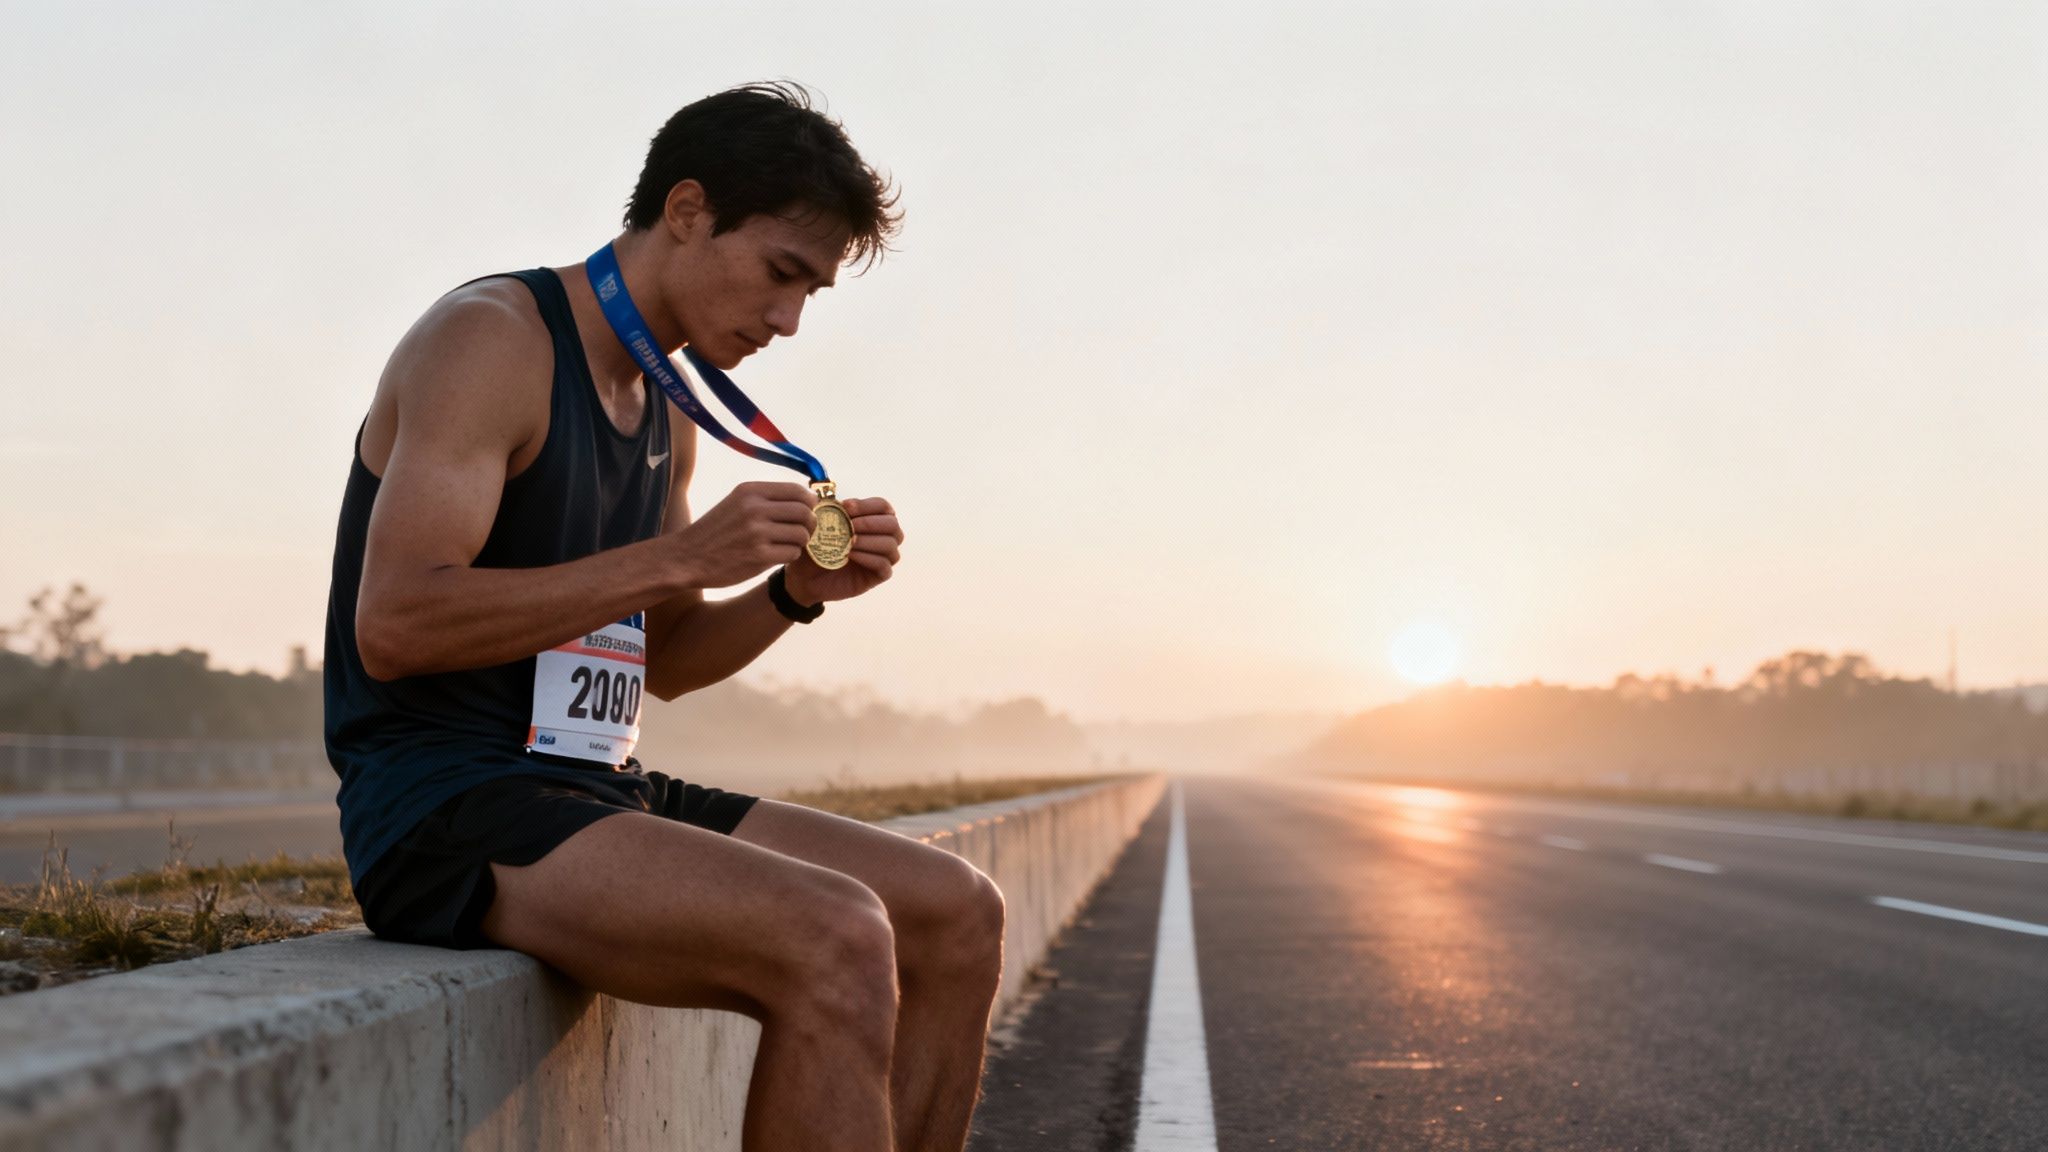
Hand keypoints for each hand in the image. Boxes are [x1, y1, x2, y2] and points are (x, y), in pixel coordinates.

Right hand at [673, 481, 817, 587]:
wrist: (687, 558)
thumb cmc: (715, 532)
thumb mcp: (736, 503)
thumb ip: (766, 499)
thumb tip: (806, 498)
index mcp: (750, 491)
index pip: (798, 490)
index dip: (810, 503)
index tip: (808, 511)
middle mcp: (755, 508)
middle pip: (805, 512)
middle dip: (810, 524)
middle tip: (803, 531)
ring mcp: (757, 533)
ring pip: (802, 534)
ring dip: (800, 542)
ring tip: (786, 544)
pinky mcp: (759, 556)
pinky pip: (793, 553)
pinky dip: (790, 556)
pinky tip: (777, 556)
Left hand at [783, 496, 903, 605]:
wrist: (807, 577)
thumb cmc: (816, 549)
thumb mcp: (819, 527)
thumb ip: (829, 510)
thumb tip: (832, 497)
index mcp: (873, 520)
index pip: (883, 506)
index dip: (867, 505)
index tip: (846, 507)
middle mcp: (883, 537)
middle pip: (893, 524)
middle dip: (870, 523)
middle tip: (850, 527)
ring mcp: (883, 557)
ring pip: (890, 544)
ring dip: (869, 541)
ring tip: (849, 543)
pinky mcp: (879, 576)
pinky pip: (884, 565)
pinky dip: (868, 558)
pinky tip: (851, 556)